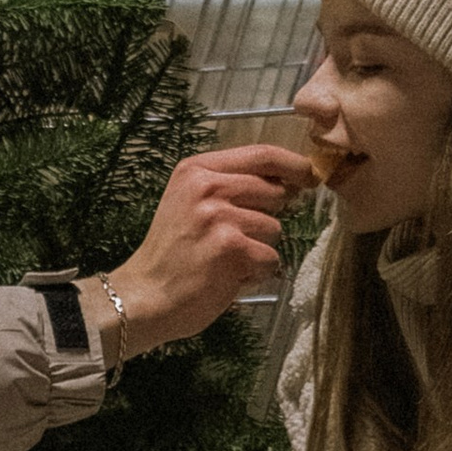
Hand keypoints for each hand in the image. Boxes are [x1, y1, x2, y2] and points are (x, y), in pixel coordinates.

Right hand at [101, 145, 321, 352]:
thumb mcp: (189, 203)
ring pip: (274, 228)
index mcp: (196, 170)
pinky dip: (255, 273)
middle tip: (233, 238)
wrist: (143, 296)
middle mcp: (207, 186)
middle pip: (274, 192)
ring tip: (224, 260)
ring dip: (258, 249)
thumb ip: (229, 186)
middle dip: (266, 217)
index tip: (308, 174)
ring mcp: (219, 216)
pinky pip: (271, 258)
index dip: (292, 164)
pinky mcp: (231, 248)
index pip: (260, 154)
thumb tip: (287, 184)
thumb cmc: (171, 255)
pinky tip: (226, 277)